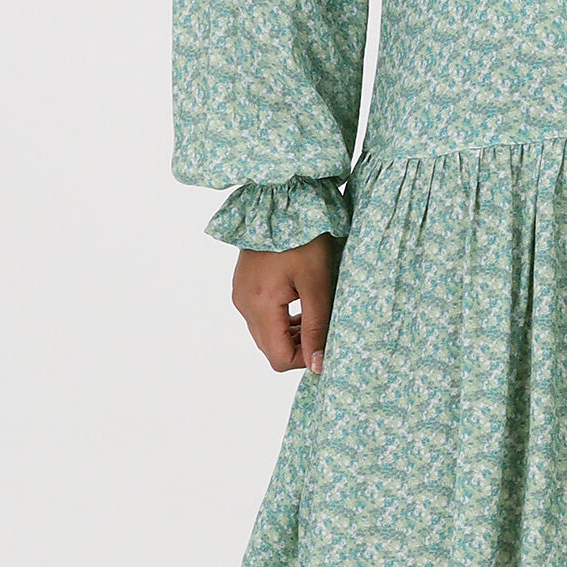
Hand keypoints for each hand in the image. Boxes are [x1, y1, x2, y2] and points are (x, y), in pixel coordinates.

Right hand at [231, 234, 335, 373]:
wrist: (282, 201)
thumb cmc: (304, 239)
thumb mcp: (318, 284)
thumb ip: (317, 327)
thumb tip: (317, 366)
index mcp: (260, 306)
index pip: (279, 358)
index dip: (305, 359)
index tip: (326, 343)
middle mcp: (244, 304)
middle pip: (270, 348)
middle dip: (298, 347)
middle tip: (324, 330)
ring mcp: (240, 294)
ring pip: (264, 334)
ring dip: (289, 334)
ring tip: (315, 318)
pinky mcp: (243, 286)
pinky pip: (259, 316)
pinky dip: (279, 320)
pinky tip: (299, 307)